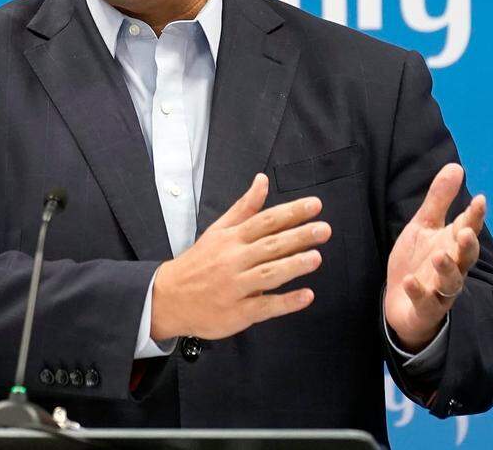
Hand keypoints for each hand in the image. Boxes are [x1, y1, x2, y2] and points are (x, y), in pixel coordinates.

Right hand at [150, 173, 330, 340]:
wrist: (168, 297)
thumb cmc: (199, 262)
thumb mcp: (218, 230)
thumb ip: (244, 207)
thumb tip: (262, 180)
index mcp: (231, 238)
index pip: (264, 221)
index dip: (291, 212)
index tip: (314, 206)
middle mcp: (233, 260)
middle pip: (270, 245)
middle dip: (298, 236)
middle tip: (323, 230)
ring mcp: (235, 287)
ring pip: (268, 274)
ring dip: (293, 266)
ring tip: (316, 257)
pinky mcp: (237, 312)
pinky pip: (264, 307)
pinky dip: (286, 302)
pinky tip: (306, 296)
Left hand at [384, 163, 485, 351]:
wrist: (401, 302)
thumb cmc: (418, 260)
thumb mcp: (424, 226)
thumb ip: (439, 199)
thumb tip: (456, 166)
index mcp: (452, 245)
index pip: (468, 228)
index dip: (475, 215)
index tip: (480, 199)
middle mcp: (453, 267)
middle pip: (466, 257)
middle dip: (468, 245)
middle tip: (465, 231)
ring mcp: (440, 289)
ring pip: (451, 282)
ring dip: (447, 269)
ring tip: (440, 255)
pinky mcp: (425, 307)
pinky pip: (424, 301)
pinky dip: (418, 292)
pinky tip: (410, 282)